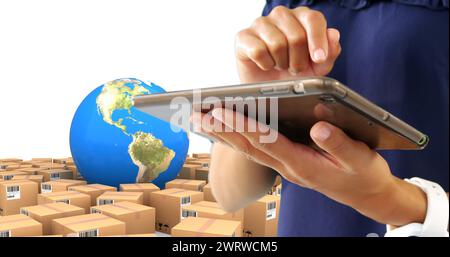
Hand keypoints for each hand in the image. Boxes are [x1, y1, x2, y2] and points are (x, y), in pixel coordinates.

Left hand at [192, 108, 426, 226]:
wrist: (364, 194)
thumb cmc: (363, 175)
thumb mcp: (359, 159)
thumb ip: (338, 144)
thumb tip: (318, 125)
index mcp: (302, 164)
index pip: (266, 141)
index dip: (243, 126)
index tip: (221, 112)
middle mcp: (287, 167)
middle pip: (249, 146)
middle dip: (221, 130)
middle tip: (196, 114)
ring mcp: (284, 166)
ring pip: (248, 149)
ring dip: (224, 134)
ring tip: (201, 119)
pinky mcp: (285, 162)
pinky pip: (256, 150)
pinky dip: (238, 138)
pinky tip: (225, 129)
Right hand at [235, 6, 340, 82]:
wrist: (267, 88)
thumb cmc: (292, 72)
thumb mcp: (317, 67)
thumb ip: (330, 52)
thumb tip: (333, 35)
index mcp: (301, 17)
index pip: (313, 19)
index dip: (318, 41)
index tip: (319, 59)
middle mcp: (281, 15)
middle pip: (297, 36)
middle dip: (298, 60)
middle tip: (295, 68)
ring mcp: (261, 24)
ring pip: (277, 44)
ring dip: (281, 63)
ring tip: (280, 65)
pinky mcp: (243, 36)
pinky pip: (259, 51)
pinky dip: (265, 64)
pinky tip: (265, 65)